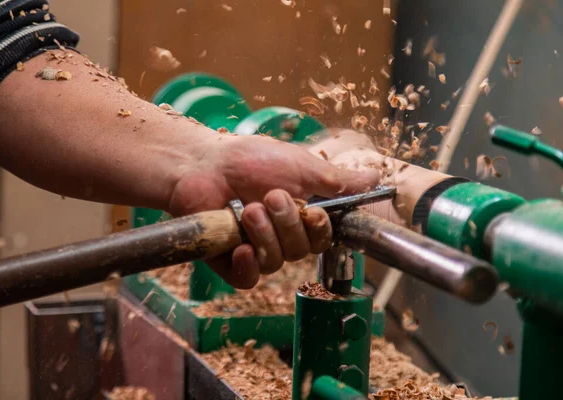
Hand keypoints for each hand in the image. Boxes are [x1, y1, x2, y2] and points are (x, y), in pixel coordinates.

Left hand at [167, 134, 379, 287]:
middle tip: (269, 196)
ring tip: (247, 209)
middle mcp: (282, 235)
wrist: (202, 165)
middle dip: (287, 224)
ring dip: (265, 234)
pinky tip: (240, 246)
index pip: (325, 238)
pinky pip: (249, 279)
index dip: (321, 231)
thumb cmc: (250, 160)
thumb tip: (376, 178)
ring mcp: (256, 250)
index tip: (314, 214)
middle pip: (301, 250)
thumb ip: (337, 180)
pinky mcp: (231, 262)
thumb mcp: (300, 166)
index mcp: (301, 215)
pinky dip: (248, 264)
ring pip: (277, 262)